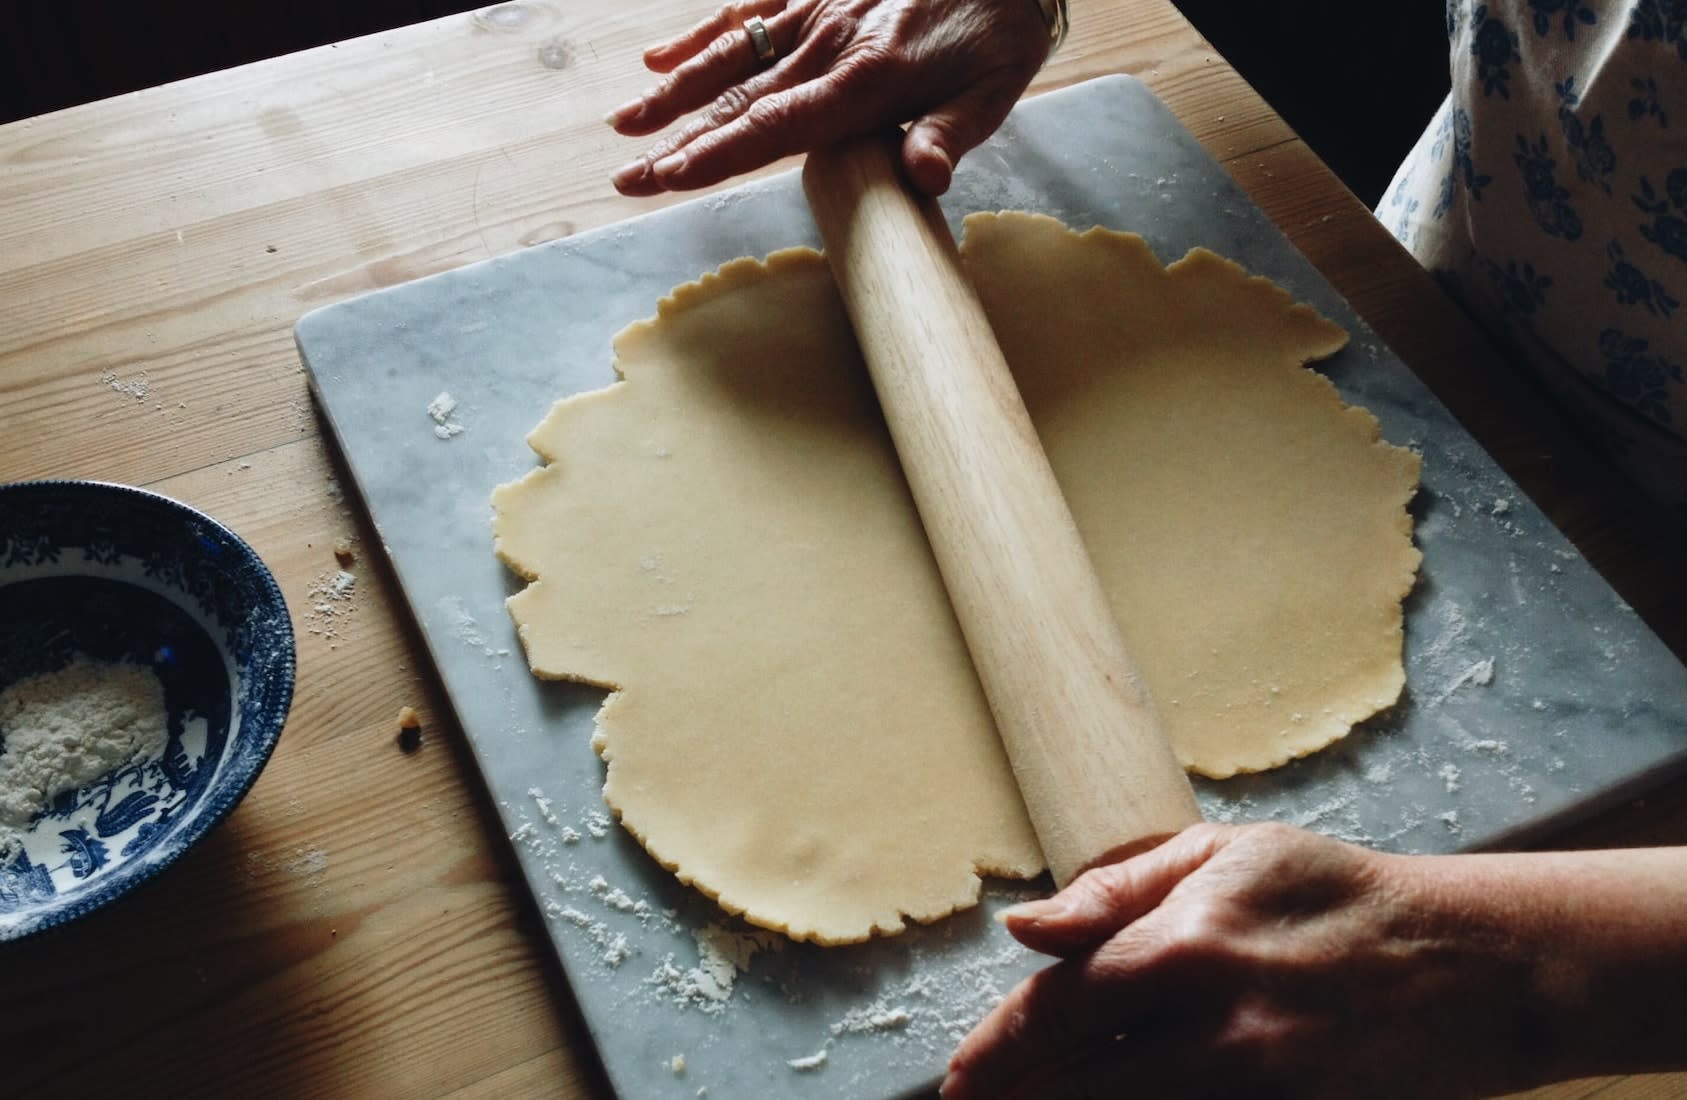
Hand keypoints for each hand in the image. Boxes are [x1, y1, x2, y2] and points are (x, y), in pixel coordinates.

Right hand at [607, 0, 1049, 197]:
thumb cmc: (1000, 28)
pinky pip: (748, 10)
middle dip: (677, 141)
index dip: (718, 154)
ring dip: (673, 92)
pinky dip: (701, 34)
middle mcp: (829, 43)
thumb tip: (924, 180)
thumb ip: (951, 133)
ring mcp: (817, 9)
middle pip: (738, 99)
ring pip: (730, 56)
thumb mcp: (993, 88)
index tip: (669, 177)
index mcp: (868, 79)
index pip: (777, 125)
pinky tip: (658, 56)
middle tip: (627, 177)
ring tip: (625, 124)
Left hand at [941, 823, 1566, 1099]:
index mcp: (1187, 946)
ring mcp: (1261, 1086)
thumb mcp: (1225, 854)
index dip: (995, 1051)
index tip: (961, 1078)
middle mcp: (1218, 1028)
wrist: (1469, 965)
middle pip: (1079, 1085)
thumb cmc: (1334, 895)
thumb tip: (1024, 926)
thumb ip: (1114, 891)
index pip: (1058, 1010)